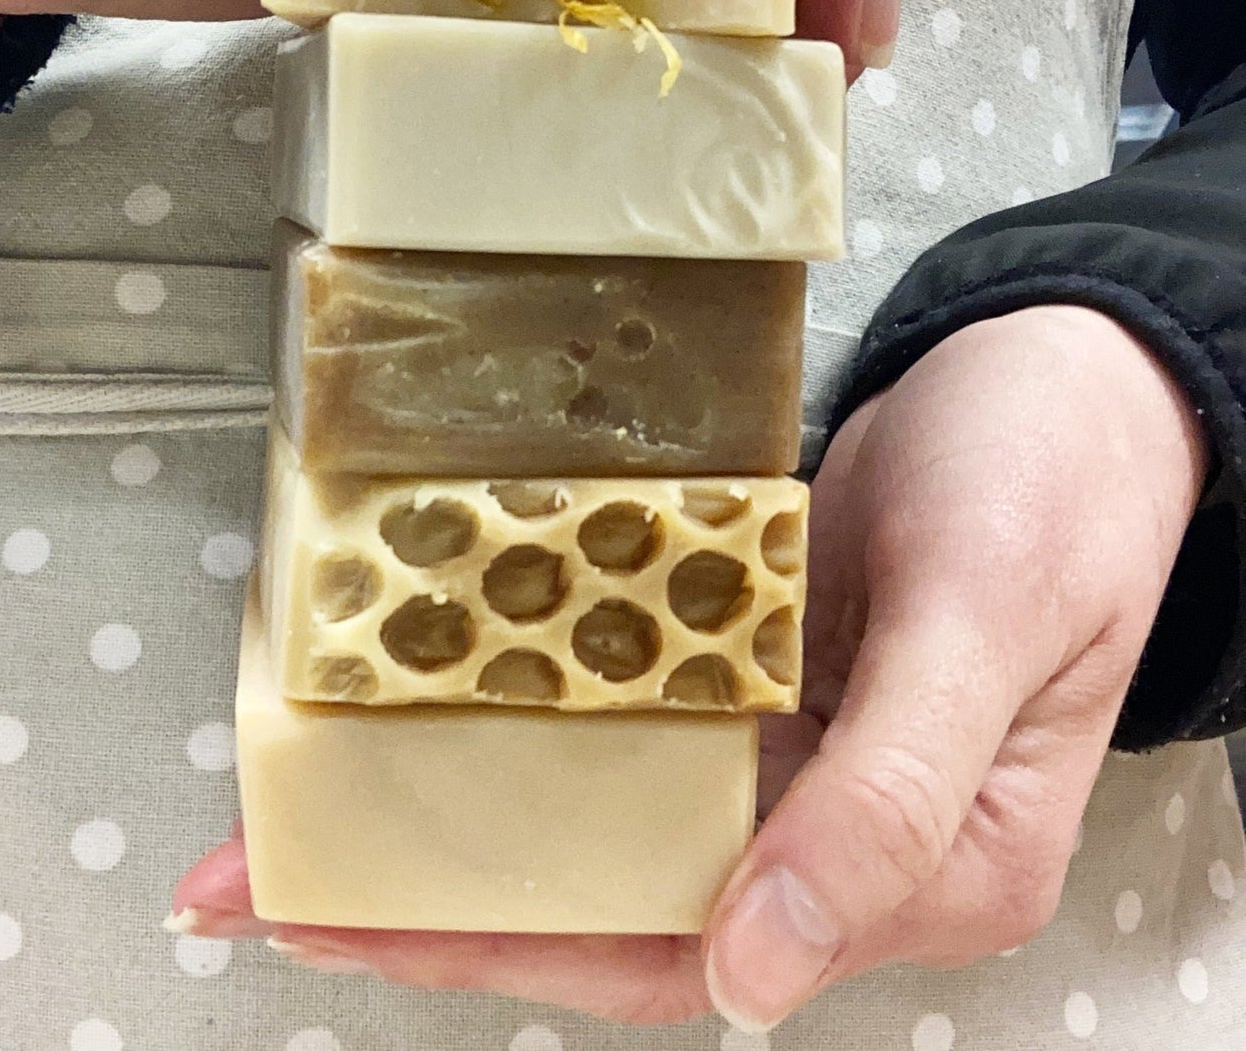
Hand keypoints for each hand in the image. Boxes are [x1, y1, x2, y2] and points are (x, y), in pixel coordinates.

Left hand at [172, 306, 1207, 1025]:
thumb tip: (757, 974)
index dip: (515, 945)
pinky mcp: (757, 660)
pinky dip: (532, 714)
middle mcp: (838, 821)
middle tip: (276, 875)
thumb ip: (887, 798)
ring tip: (318, 802)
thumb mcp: (986, 624)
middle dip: (444, 893)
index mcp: (920, 863)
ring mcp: (790, 739)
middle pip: (618, 891)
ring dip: (466, 805)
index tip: (356, 925)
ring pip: (607, 805)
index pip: (684, 947)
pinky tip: (436, 703)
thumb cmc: (1059, 483)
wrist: (1069, 371)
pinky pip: (629, 707)